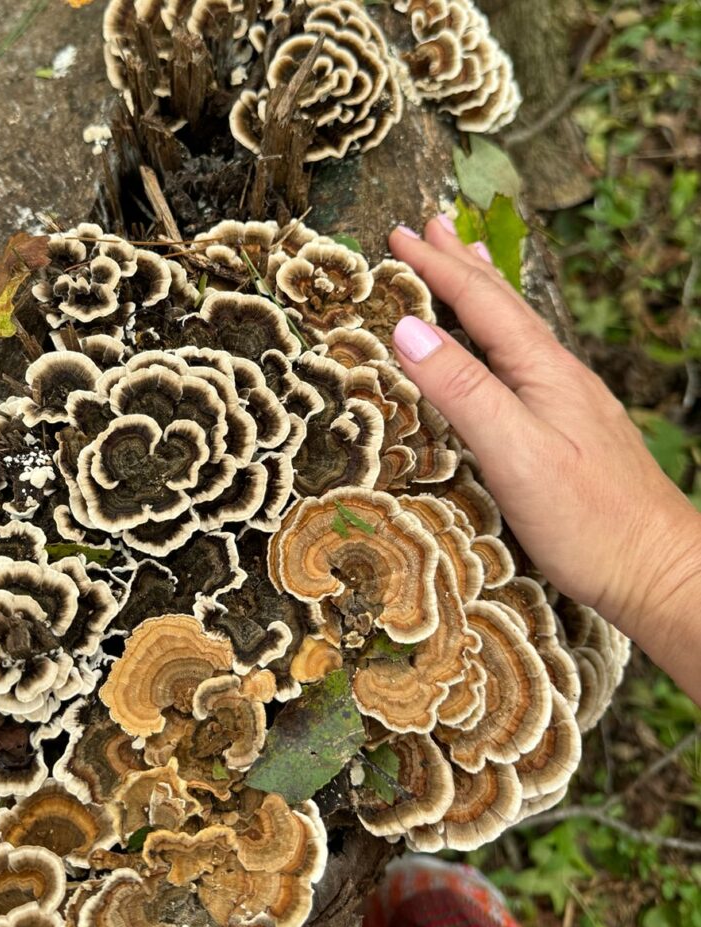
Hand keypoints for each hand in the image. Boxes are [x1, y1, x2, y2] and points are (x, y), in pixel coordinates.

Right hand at [388, 216, 700, 691]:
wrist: (657, 568)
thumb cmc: (588, 519)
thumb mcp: (514, 451)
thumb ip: (463, 389)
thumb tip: (409, 330)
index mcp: (543, 371)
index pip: (481, 303)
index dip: (438, 269)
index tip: (400, 236)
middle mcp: (559, 376)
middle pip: (503, 305)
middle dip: (461, 264)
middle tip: (431, 227)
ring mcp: (569, 401)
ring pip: (516, 329)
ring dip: (483, 292)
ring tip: (465, 262)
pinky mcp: (570, 429)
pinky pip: (524, 360)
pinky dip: (498, 334)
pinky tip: (501, 348)